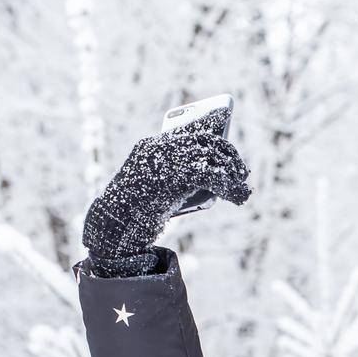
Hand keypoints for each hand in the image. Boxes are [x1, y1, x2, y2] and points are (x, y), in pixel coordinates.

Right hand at [81, 107, 251, 266]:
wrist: (115, 224)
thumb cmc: (134, 211)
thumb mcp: (156, 189)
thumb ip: (176, 177)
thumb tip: (210, 180)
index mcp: (151, 146)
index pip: (191, 132)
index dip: (215, 138)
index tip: (229, 148)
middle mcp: (159, 146)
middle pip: (205, 142)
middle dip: (229, 157)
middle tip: (241, 173)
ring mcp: (166, 159)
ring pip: (211, 158)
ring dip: (233, 174)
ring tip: (242, 189)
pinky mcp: (175, 175)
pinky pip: (211, 175)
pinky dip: (230, 186)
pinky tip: (238, 197)